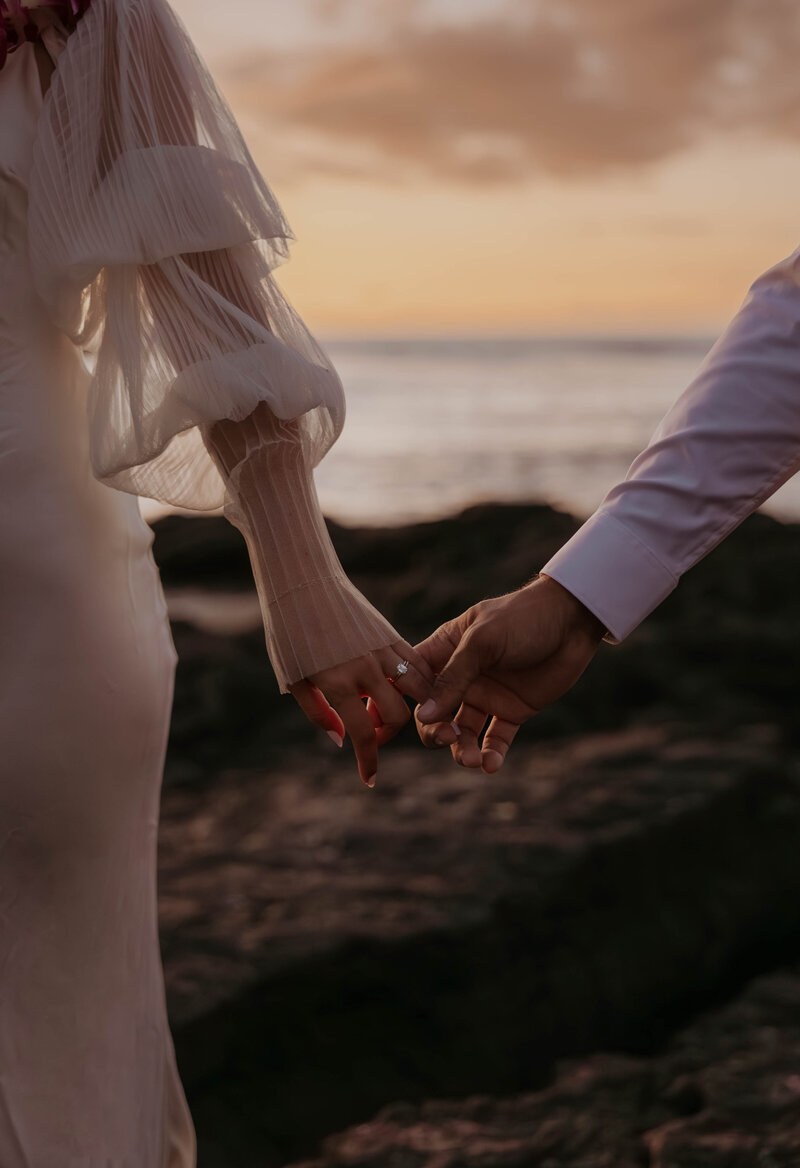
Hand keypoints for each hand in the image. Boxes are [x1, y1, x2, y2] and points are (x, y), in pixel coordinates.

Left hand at [289, 640, 433, 787]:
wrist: (303, 584)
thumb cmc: (290, 634)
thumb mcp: (293, 678)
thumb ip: (317, 712)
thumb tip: (342, 740)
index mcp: (336, 682)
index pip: (363, 733)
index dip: (368, 761)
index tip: (370, 779)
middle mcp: (364, 668)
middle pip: (397, 715)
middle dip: (387, 733)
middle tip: (371, 730)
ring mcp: (382, 650)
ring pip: (418, 690)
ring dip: (412, 707)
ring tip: (391, 708)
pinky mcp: (391, 635)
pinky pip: (417, 665)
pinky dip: (419, 682)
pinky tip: (407, 689)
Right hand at [414, 575, 605, 772]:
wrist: (573, 621)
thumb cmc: (522, 618)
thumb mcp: (482, 642)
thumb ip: (453, 678)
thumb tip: (424, 715)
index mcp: (445, 650)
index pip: (412, 680)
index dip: (405, 701)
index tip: (407, 719)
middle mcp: (462, 677)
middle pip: (434, 714)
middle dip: (436, 731)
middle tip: (450, 738)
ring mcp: (486, 695)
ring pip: (462, 732)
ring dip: (462, 750)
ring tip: (474, 761)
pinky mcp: (512, 711)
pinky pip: (494, 739)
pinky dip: (491, 754)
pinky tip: (492, 765)